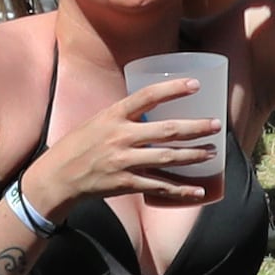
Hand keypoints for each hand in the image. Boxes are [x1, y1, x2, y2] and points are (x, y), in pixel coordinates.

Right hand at [31, 72, 219, 216]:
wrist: (58, 177)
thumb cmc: (79, 145)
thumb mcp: (98, 121)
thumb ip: (124, 116)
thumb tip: (153, 110)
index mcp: (113, 116)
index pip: (147, 96)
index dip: (173, 89)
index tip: (196, 84)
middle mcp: (120, 137)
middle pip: (166, 130)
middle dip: (196, 128)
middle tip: (217, 125)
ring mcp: (124, 161)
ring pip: (167, 158)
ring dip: (193, 156)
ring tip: (212, 153)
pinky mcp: (125, 183)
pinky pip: (158, 187)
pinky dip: (180, 190)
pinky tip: (198, 190)